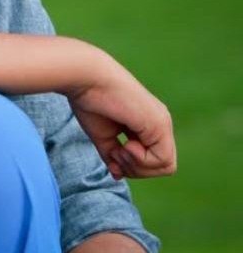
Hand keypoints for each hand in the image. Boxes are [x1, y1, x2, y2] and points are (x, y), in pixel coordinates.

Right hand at [66, 55, 176, 179]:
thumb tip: (118, 174)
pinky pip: (162, 160)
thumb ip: (113, 154)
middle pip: (162, 166)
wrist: (86, 78)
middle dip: (137, 169)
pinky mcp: (159, 123)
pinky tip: (126, 145)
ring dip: (139, 166)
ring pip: (166, 166)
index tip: (113, 155)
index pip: (153, 160)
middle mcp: (159, 122)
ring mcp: (161, 122)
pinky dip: (141, 160)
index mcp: (147, 123)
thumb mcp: (103, 135)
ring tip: (120, 149)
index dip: (133, 166)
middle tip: (116, 153)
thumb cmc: (90, 101)